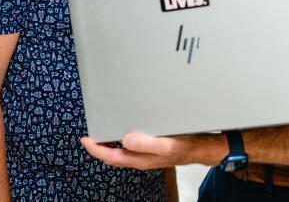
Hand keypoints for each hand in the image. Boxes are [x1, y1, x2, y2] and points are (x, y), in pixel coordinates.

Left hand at [80, 132, 227, 169]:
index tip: (85, 139)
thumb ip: (147, 144)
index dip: (96, 149)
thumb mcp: (168, 145)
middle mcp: (140, 158)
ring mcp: (145, 154)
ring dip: (109, 143)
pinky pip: (130, 147)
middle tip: (89, 133)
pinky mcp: (151, 148)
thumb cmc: (187, 146)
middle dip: (99, 146)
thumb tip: (125, 140)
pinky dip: (120, 139)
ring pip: (120, 152)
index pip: (112, 157)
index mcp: (141, 159)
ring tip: (101, 130)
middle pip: (113, 156)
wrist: (203, 148)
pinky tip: (121, 129)